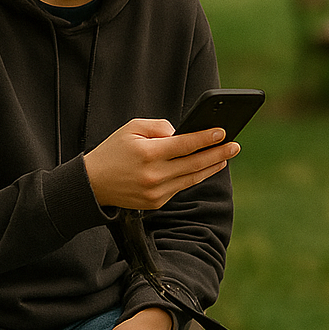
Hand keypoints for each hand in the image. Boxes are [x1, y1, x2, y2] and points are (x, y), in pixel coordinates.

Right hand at [84, 118, 238, 210]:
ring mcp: (157, 192)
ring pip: (192, 178)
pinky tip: (205, 167)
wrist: (93, 184)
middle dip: (218, 154)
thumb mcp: (131, 128)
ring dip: (211, 167)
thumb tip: (182, 133)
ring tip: (225, 156)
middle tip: (235, 145)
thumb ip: (159, 126)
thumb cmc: (113, 151)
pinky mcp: (157, 203)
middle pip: (195, 163)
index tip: (223, 131)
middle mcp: (154, 175)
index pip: (185, 145)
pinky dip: (194, 176)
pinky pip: (181, 187)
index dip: (206, 138)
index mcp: (148, 154)